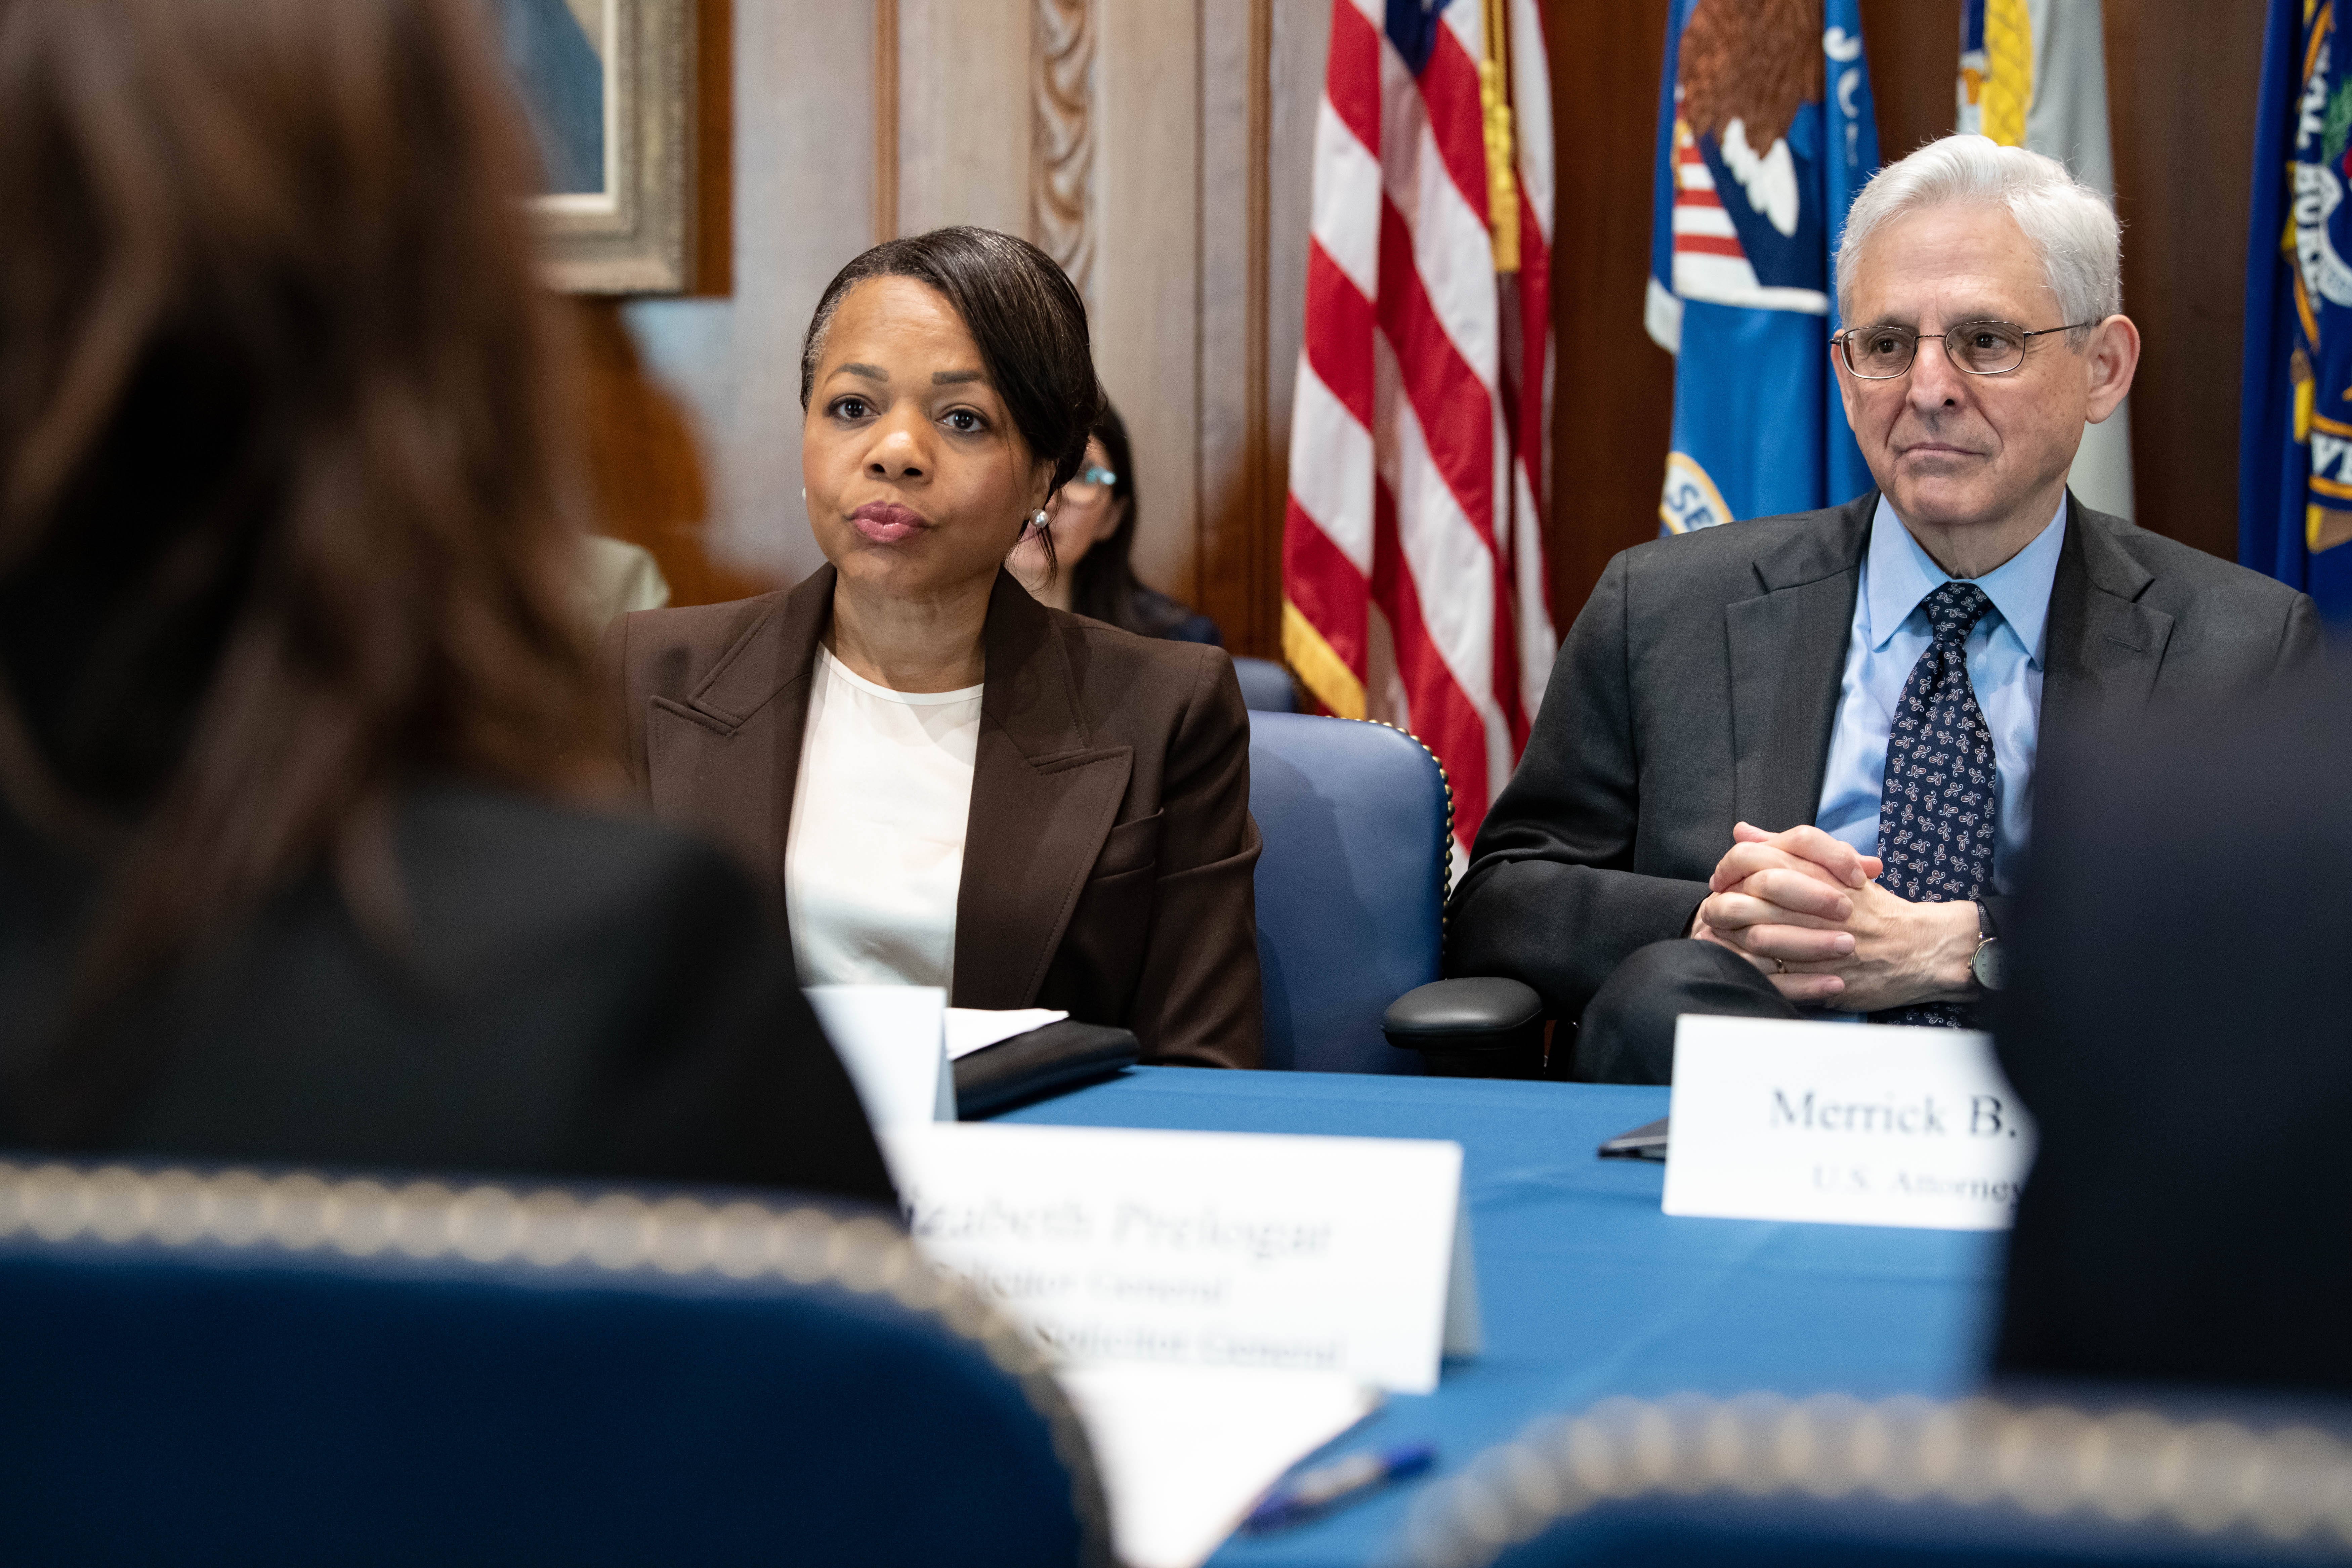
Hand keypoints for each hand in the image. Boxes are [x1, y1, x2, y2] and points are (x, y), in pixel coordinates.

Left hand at [1694, 823, 1978, 1011]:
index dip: (1729, 869)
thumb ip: (1785, 847)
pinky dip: (1751, 968)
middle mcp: (1819, 902)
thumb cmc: (1876, 909)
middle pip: (1751, 897)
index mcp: (1821, 871)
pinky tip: (1740, 964)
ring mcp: (1821, 939)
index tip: (1720, 880)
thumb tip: (1742, 831)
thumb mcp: (1836, 868)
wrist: (1921, 947)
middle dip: (1723, 906)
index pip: (1759, 858)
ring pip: (1758, 936)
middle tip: (1713, 911)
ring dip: (1732, 937)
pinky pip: (1775, 972)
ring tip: (1721, 937)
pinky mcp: (1823, 974)